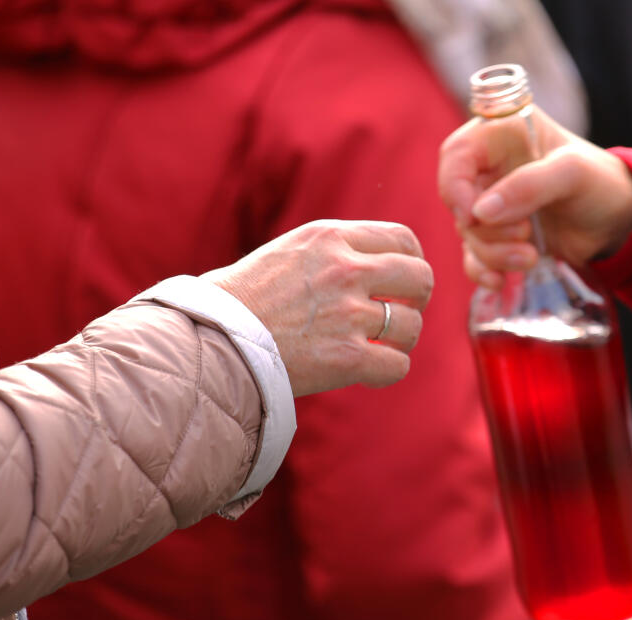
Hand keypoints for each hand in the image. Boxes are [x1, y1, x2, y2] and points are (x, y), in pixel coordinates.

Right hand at [204, 220, 432, 396]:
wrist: (211, 340)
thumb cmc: (243, 299)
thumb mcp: (290, 251)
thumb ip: (335, 250)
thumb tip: (380, 262)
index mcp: (330, 237)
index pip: (403, 239)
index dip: (414, 261)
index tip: (405, 281)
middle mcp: (344, 270)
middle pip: (420, 278)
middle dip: (417, 299)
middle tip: (401, 314)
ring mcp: (348, 314)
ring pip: (411, 325)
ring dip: (401, 339)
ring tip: (379, 346)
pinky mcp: (346, 357)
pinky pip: (398, 365)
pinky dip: (388, 371)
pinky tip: (369, 371)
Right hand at [437, 105, 631, 288]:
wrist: (620, 223)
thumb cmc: (602, 184)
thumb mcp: (573, 174)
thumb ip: (529, 185)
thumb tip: (480, 212)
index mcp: (502, 135)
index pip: (456, 155)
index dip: (455, 186)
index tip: (474, 216)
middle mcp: (490, 169)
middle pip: (459, 201)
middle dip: (486, 229)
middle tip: (525, 233)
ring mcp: (492, 205)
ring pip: (468, 234)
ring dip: (492, 253)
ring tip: (530, 256)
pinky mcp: (498, 237)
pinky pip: (473, 257)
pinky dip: (483, 270)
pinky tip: (499, 281)